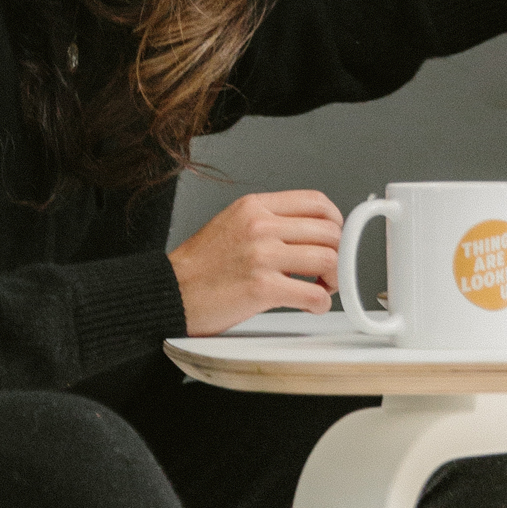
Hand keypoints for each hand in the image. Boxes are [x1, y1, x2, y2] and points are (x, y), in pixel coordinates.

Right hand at [168, 191, 342, 334]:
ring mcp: (261, 256)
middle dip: (337, 253)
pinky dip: (320, 303)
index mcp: (254, 207)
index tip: (333, 237)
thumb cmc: (199, 266)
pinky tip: (310, 304)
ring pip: (327, 259)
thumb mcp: (232, 224)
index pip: (316, 202)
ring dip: (333, 279)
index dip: (335, 222)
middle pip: (328, 231)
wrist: (170, 292)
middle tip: (328, 270)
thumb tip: (309, 234)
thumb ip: (269, 223)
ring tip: (320, 288)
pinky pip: (313, 295)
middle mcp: (259, 226)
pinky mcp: (262, 288)